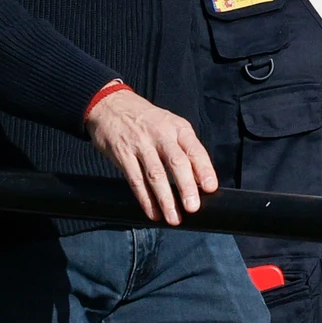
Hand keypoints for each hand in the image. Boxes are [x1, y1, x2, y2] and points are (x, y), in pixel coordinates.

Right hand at [84, 86, 217, 225]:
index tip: (210, 188)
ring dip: (165, 199)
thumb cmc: (146, 120)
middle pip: (176, 162)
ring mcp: (140, 144)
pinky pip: (135, 180)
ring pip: (155, 174)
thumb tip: (199, 181)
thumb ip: (183, 148)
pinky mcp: (122, 154)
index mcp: (177, 127)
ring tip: (173, 218)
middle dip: (185, 187)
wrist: (111, 105)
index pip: (194, 149)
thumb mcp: (170, 124)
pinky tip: (152, 213)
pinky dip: (145, 199)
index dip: (204, 169)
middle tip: (192, 207)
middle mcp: (160, 134)